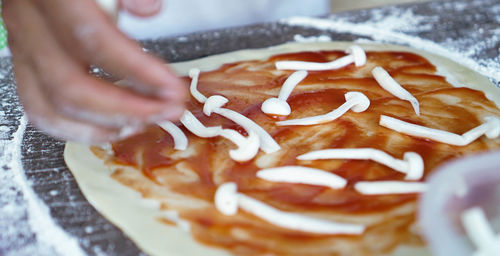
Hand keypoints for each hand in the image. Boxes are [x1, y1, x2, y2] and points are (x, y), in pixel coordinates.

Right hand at [3, 0, 187, 143]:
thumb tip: (149, 10)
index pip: (94, 41)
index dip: (139, 72)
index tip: (173, 89)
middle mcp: (28, 23)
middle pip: (71, 87)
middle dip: (127, 110)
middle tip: (168, 111)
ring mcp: (22, 46)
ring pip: (49, 108)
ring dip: (103, 125)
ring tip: (143, 123)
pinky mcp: (28, 61)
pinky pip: (40, 109)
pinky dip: (77, 127)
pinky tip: (112, 125)